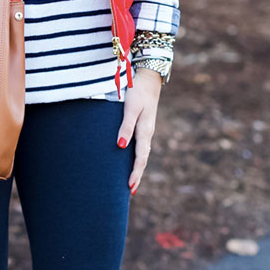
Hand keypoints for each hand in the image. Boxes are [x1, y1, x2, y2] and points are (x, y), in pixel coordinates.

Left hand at [117, 67, 162, 194]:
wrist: (149, 78)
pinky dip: (137, 157)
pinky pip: (141, 146)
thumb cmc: (137, 92)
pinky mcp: (143, 126)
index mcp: (145, 131)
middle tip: (131, 192)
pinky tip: (132, 161)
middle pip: (142, 159)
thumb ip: (125, 127)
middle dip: (137, 175)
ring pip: (142, 154)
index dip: (135, 173)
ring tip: (131, 182)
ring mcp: (146, 130)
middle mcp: (147, 133)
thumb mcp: (130, 108)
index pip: (140, 157)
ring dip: (137, 168)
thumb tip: (120, 146)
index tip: (129, 186)